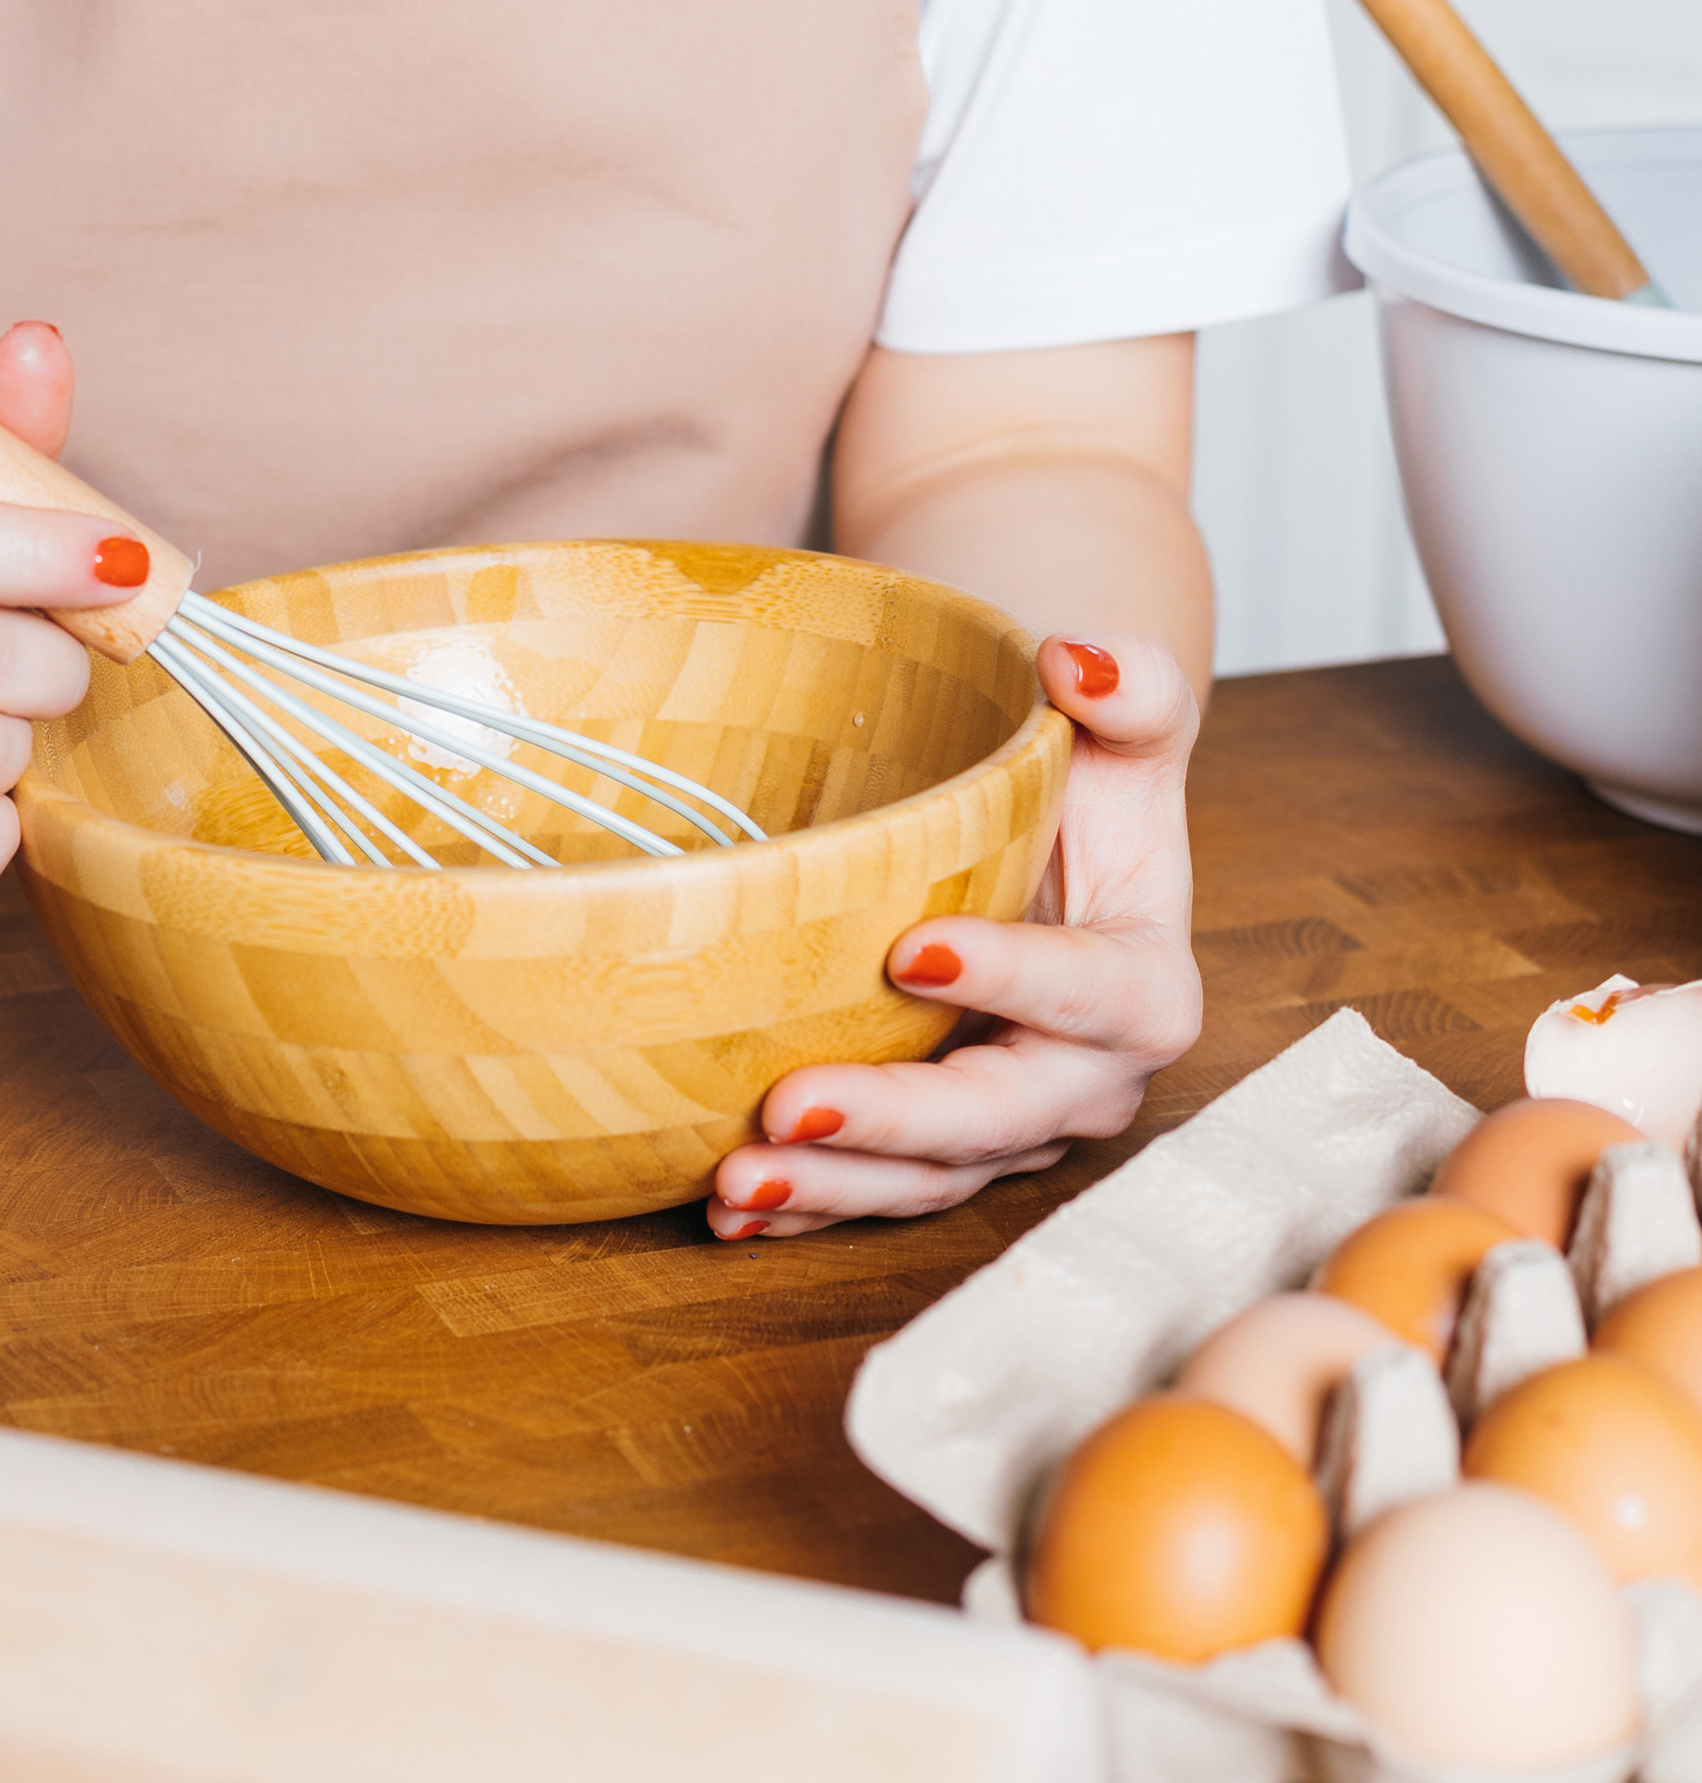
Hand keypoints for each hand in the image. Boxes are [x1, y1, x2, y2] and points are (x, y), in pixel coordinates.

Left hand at [707, 633, 1201, 1237]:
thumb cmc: (1079, 777)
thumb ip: (1135, 686)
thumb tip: (1081, 660)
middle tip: (788, 1100)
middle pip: (998, 1115)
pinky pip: (877, 1193)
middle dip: (896, 1122)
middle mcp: (1085, 1078)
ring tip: (734, 1180)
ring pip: (931, 1179)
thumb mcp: (1124, 722)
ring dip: (833, 1185)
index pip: (1093, 994)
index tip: (911, 950)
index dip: (1012, 978)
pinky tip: (726, 1211)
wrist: (1042, 838)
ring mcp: (1010, 1128)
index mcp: (1145, 984)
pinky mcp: (940, 1151)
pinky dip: (806, 1206)